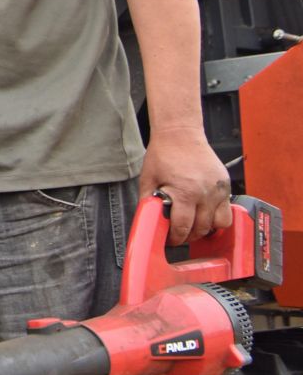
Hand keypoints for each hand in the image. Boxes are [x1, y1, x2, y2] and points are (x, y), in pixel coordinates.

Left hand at [139, 125, 231, 244]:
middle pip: (202, 229)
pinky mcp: (226, 185)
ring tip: (193, 226)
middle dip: (189, 236)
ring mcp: (219, 189)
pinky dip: (216, 218)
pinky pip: (226, 211)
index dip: (175, 238)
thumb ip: (149, 203)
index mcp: (185, 192)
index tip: (170, 240)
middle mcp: (206, 193)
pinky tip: (204, 215)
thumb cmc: (163, 155)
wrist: (181, 134)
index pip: (183, 227)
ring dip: (205, 230)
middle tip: (179, 235)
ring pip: (219, 224)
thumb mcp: (148, 180)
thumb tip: (148, 222)